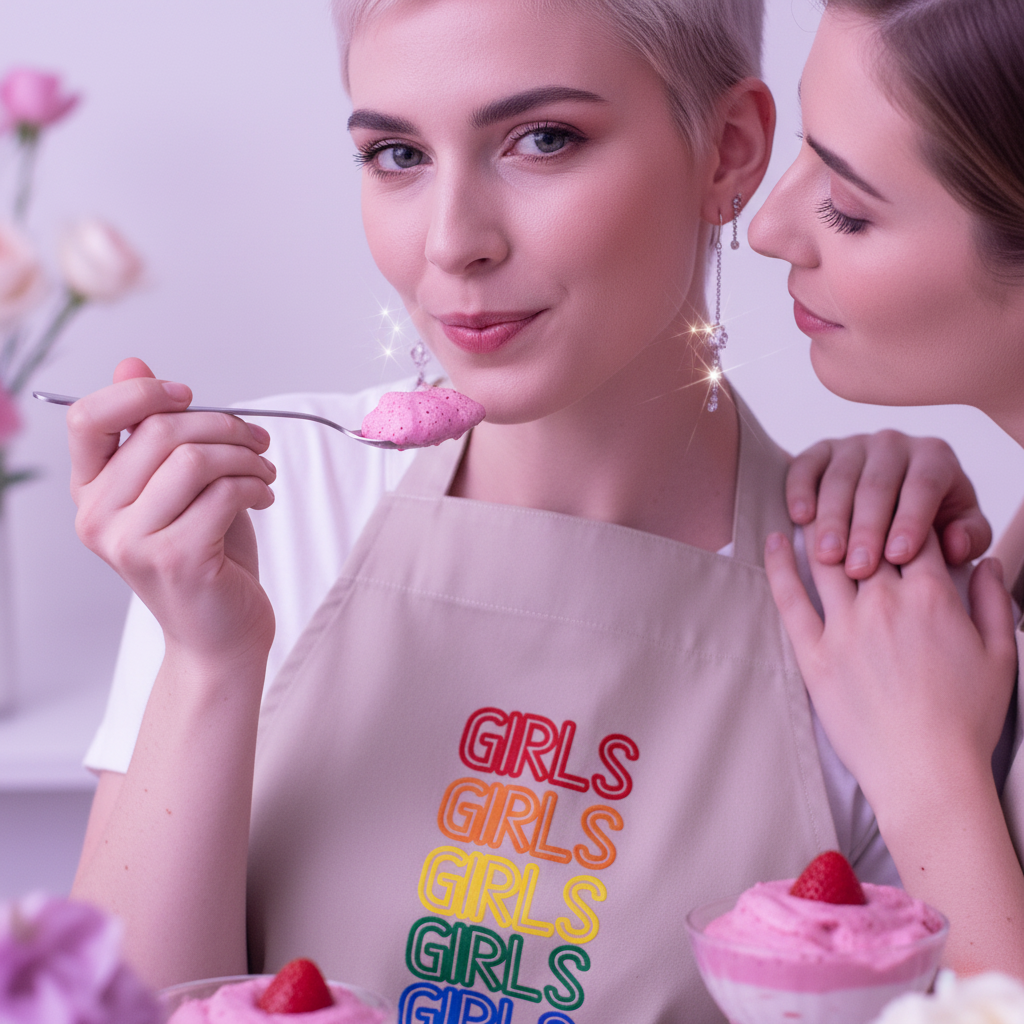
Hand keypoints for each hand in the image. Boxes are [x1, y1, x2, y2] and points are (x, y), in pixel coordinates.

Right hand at [69, 358, 276, 668]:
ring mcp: (133, 542)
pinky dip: (256, 485)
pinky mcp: (176, 559)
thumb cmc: (204, 556)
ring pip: (195, 460)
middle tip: (258, 440)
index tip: (189, 396)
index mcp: (92, 491)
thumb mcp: (177, 487)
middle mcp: (99, 517)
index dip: (142, 393)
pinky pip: (224, 493)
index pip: (88, 417)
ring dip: (246, 456)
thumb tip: (132, 365)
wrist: (220, 634)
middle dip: (224, 425)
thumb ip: (152, 432)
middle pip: (159, 432)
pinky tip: (264, 496)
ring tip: (265, 471)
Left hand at [765, 526, 1016, 820]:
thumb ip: (993, 600)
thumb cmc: (966, 719)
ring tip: (813, 508)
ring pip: (828, 560)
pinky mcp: (814, 654)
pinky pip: (790, 599)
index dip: (908, 519)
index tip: (900, 513)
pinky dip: (779, 565)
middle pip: (867, 540)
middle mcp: (884, 602)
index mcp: (931, 596)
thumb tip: (986, 561)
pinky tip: (773, 539)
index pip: (914, 535)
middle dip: (863, 516)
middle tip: (851, 499)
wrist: (926, 772)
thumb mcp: (1001, 654)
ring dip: (822, 530)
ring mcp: (844, 627)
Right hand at [787, 431, 990, 578]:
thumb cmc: (932, 521)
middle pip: (877, 485)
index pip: (923, 486)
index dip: (910, 521)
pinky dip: (800, 490)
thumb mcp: (962, 529)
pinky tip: (799, 518)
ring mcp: (854, 444)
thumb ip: (970, 537)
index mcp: (934, 457)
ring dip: (831, 520)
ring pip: (840, 479)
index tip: (898, 558)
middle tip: (858, 568)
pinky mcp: (822, 451)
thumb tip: (953, 544)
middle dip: (866, 529)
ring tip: (829, 557)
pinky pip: (806, 465)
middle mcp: (894, 444)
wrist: (896, 501)